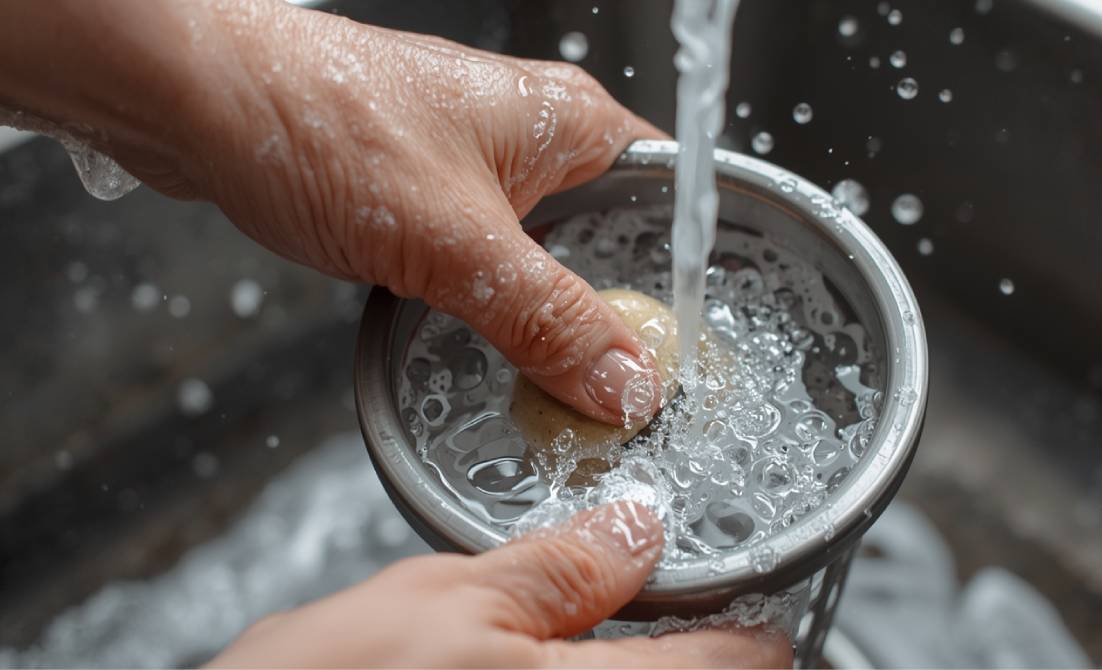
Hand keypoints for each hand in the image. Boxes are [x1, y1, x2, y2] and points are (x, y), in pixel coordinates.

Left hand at [0, 0, 666, 425]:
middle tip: (618, 386)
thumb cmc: (324, 126)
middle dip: (614, 311)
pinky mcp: (430, 193)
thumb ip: (550, 318)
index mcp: (569, 122)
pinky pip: (488, 257)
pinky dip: (491, 303)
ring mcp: (479, 164)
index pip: (669, 201)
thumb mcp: (458, 243)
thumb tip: (626, 381)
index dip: (677, 282)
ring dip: (547, 313)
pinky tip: (487, 343)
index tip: (679, 354)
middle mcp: (534, 136)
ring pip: (544, 254)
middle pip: (610, 239)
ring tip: (558, 377)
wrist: (200, 104)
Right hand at [207, 502, 791, 667]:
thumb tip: (635, 529)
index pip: (743, 664)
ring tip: (590, 625)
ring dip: (639, 657)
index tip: (743, 592)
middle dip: (699, 645)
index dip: (753, 617)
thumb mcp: (442, 600)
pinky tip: (540, 661)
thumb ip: (557, 568)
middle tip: (651, 603)